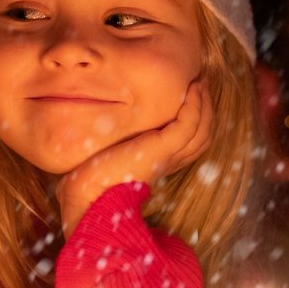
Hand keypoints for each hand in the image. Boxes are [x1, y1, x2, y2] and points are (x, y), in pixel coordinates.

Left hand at [57, 79, 211, 237]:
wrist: (86, 204)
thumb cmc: (84, 191)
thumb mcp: (97, 166)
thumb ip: (101, 156)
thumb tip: (85, 146)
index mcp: (154, 166)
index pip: (185, 145)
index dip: (191, 123)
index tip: (186, 101)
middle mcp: (166, 163)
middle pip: (200, 137)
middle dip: (203, 110)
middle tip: (200, 85)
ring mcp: (166, 157)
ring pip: (201, 130)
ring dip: (203, 104)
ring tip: (200, 83)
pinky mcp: (162, 149)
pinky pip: (189, 124)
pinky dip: (195, 106)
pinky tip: (193, 89)